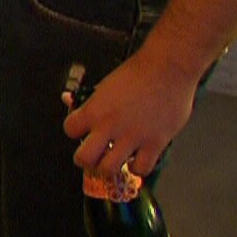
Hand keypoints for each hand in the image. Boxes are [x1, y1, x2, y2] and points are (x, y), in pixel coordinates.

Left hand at [63, 51, 200, 177]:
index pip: (70, 130)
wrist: (169, 67)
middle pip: (84, 159)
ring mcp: (132, 137)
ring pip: (110, 169)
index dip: (75, 131)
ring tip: (115, 159)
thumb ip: (90, 99)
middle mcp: (110, 126)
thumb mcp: (107, 83)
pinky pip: (141, 169)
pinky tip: (138, 158)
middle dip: (86, 159)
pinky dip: (137, 167)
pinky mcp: (155, 143)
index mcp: (94, 108)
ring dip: (110, 167)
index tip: (83, 130)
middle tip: (94, 155)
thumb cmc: (139, 71)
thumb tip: (68, 99)